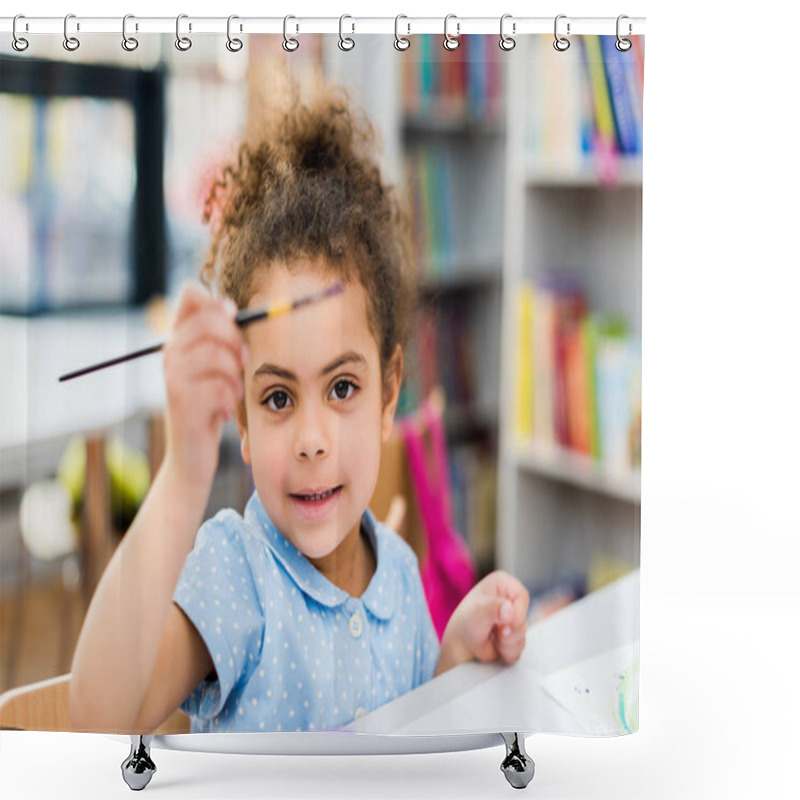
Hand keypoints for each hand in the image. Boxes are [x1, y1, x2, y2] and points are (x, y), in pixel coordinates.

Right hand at [162, 282, 246, 487]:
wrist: (191, 457)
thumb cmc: (209, 409)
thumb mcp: (214, 370)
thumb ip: (219, 339)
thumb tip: (229, 306)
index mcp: (178, 340)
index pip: (190, 296)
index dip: (216, 303)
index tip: (231, 322)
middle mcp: (171, 354)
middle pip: (210, 322)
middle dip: (236, 340)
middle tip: (242, 361)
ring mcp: (174, 378)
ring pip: (217, 355)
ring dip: (235, 374)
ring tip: (232, 392)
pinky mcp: (183, 403)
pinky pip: (219, 387)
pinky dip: (230, 399)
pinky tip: (225, 411)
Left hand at [436, 571, 529, 674]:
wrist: (462, 644)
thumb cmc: (467, 622)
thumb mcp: (478, 612)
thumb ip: (493, 608)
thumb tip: (508, 611)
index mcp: (503, 583)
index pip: (522, 596)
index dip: (517, 613)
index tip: (503, 625)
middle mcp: (510, 598)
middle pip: (524, 618)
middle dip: (509, 632)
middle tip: (493, 631)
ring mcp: (514, 617)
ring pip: (523, 635)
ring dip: (506, 643)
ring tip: (491, 637)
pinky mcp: (515, 634)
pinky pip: (520, 647)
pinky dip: (507, 651)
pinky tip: (495, 645)